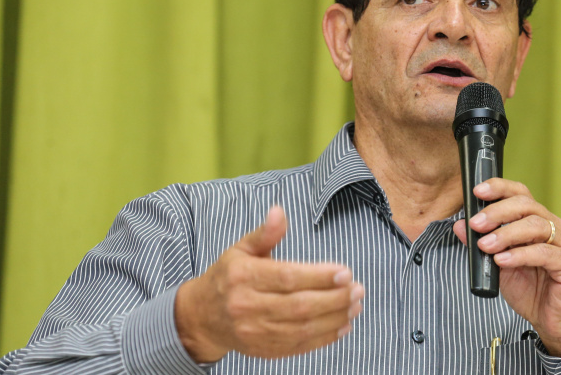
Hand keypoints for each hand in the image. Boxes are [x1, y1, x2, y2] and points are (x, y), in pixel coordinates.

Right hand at [175, 205, 363, 361]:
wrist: (202, 317)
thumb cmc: (228, 277)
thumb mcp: (241, 249)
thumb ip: (265, 233)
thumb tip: (279, 211)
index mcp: (243, 277)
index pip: (287, 278)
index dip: (319, 277)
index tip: (345, 272)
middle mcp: (247, 306)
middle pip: (299, 306)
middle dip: (334, 298)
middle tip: (358, 289)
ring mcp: (255, 332)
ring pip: (302, 329)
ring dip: (334, 317)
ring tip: (356, 304)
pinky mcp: (263, 350)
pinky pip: (299, 346)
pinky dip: (325, 337)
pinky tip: (343, 324)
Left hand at [452, 179, 560, 357]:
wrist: (553, 320)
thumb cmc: (529, 288)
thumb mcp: (497, 263)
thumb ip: (481, 243)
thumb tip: (460, 225)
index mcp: (538, 221)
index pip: (520, 194)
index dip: (500, 188)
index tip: (477, 192)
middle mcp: (554, 227)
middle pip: (527, 205)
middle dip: (497, 211)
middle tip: (476, 223)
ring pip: (536, 226)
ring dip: (505, 233)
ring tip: (485, 246)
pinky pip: (544, 253)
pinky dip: (520, 255)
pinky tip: (502, 260)